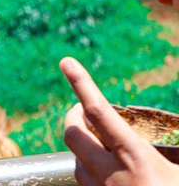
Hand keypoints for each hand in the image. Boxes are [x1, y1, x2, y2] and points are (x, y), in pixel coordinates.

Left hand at [60, 57, 178, 185]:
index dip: (81, 83)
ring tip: (99, 139)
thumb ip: (174, 147)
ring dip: (83, 144)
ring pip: (75, 160)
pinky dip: (88, 168)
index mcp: (136, 158)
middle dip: (74, 116)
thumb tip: (173, 132)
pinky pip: (83, 181)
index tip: (67, 62)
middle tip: (82, 109)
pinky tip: (105, 169)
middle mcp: (112, 174)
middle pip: (73, 134)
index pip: (99, 112)